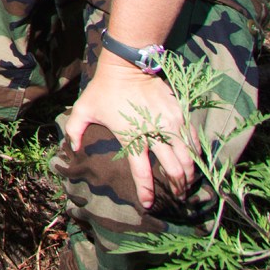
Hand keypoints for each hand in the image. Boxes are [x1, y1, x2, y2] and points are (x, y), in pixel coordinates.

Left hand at [66, 58, 194, 209]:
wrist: (127, 64)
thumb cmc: (103, 89)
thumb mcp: (83, 109)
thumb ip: (74, 131)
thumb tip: (74, 151)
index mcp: (132, 137)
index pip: (142, 173)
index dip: (147, 192)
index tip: (149, 205)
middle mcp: (154, 133)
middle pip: (174, 169)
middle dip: (178, 188)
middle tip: (178, 198)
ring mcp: (170, 123)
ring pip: (189, 157)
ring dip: (190, 174)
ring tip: (188, 185)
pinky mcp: (180, 113)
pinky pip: (193, 139)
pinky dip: (195, 154)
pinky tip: (194, 162)